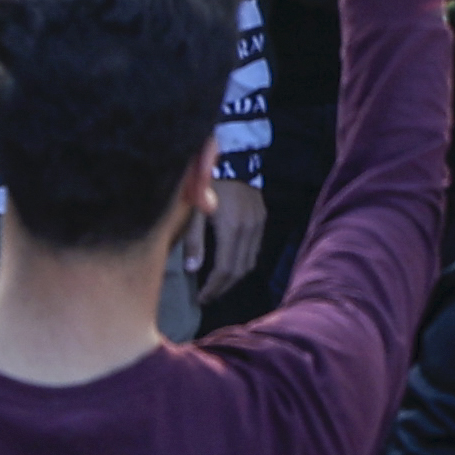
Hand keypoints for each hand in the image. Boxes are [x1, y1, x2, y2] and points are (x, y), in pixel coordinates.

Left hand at [191, 177, 265, 294]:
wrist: (232, 156)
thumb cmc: (207, 182)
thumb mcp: (195, 210)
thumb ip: (194, 240)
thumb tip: (192, 270)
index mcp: (231, 229)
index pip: (224, 269)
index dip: (213, 288)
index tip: (201, 298)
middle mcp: (249, 230)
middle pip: (239, 270)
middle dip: (223, 287)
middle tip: (208, 297)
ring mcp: (259, 224)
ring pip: (250, 262)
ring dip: (234, 277)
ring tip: (218, 284)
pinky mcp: (262, 218)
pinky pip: (255, 249)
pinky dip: (243, 262)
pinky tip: (231, 263)